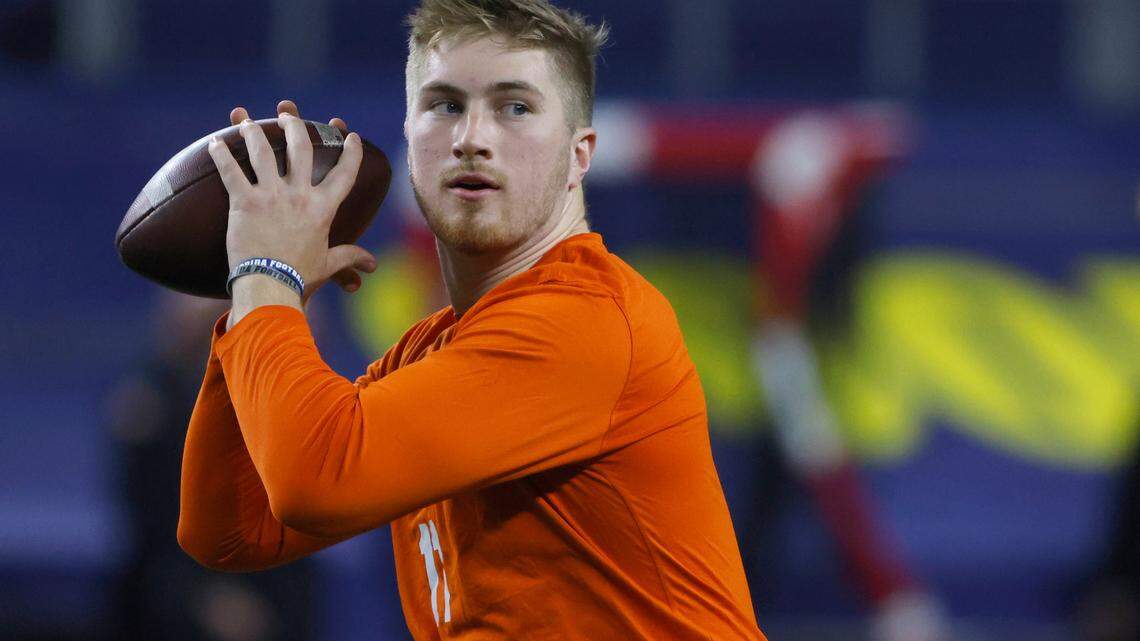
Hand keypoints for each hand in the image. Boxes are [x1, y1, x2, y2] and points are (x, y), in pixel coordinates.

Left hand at [210, 100, 375, 303]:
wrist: (270, 286)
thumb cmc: (300, 277)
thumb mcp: (328, 264)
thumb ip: (350, 257)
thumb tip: (372, 264)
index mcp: (322, 208)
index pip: (343, 173)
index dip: (350, 152)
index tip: (349, 135)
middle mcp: (299, 195)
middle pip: (300, 148)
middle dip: (295, 126)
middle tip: (288, 115)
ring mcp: (270, 195)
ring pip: (263, 152)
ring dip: (254, 132)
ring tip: (246, 120)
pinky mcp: (244, 202)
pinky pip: (230, 170)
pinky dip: (221, 154)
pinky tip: (215, 142)